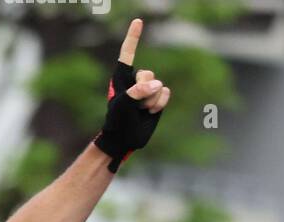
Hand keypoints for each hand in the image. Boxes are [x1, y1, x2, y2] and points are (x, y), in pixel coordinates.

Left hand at [94, 19, 169, 171]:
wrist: (124, 139)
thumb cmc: (117, 121)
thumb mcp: (123, 105)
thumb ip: (137, 92)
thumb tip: (158, 84)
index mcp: (122, 78)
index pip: (128, 54)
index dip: (133, 37)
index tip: (138, 21)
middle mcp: (136, 81)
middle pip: (147, 74)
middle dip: (143, 90)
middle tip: (133, 105)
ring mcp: (148, 89)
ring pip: (158, 86)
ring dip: (150, 101)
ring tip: (139, 111)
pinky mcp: (157, 98)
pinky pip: (166, 94)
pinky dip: (159, 104)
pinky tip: (149, 112)